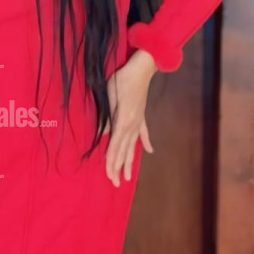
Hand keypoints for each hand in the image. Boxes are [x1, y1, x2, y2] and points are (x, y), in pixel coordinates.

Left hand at [103, 49, 155, 185]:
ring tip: (130, 177)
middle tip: (117, 184)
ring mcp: (138, 121)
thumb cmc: (121, 80)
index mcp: (123, 122)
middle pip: (124, 151)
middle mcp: (132, 125)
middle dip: (119, 168)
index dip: (111, 162)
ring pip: (133, 146)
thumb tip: (104, 134)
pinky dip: (146, 142)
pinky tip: (149, 152)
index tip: (109, 176)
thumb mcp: (108, 97)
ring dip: (130, 162)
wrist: (140, 69)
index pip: (115, 147)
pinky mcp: (141, 116)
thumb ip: (106, 118)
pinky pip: (143, 133)